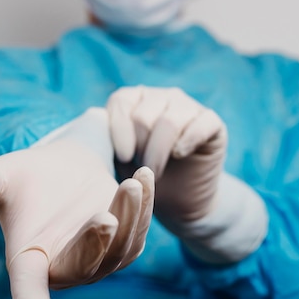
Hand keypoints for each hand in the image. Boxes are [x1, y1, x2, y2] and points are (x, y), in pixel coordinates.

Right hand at [0, 137, 153, 298]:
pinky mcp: (125, 245)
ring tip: (132, 184)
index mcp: (28, 260)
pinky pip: (139, 231)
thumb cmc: (27, 178)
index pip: (27, 287)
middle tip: (105, 218)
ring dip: (129, 217)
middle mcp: (64, 268)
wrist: (61, 169)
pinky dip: (145, 207)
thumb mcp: (5, 175)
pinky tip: (144, 178)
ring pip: (120, 247)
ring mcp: (99, 260)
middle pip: (84, 266)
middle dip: (95, 244)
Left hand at [107, 86, 226, 231]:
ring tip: (155, 172)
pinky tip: (179, 156)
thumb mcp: (117, 160)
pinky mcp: (212, 122)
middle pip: (144, 114)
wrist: (178, 201)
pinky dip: (187, 142)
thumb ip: (103, 140)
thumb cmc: (141, 180)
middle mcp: (162, 97)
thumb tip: (85, 129)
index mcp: (136, 100)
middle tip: (141, 171)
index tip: (122, 157)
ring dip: (159, 152)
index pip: (122, 100)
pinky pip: (200, 123)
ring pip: (170, 121)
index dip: (119, 130)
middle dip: (140, 148)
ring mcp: (189, 107)